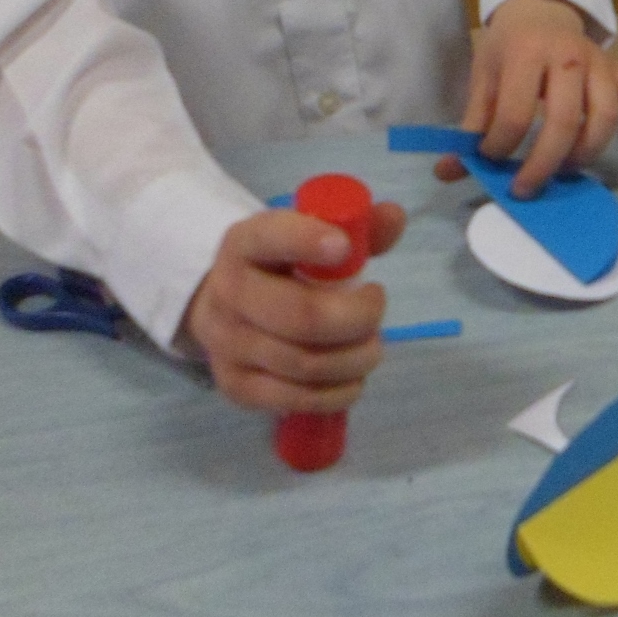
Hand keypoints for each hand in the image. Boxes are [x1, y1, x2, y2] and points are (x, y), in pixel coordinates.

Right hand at [182, 200, 407, 412]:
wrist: (224, 307)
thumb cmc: (281, 266)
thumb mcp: (310, 234)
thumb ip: (355, 225)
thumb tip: (393, 218)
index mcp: (244, 244)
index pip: (270, 238)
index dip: (308, 241)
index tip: (345, 248)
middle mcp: (228, 293)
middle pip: (302, 315)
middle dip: (358, 317)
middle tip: (377, 308)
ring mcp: (227, 344)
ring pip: (306, 363)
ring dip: (356, 358)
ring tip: (371, 345)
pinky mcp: (235, 386)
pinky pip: (296, 398)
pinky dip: (338, 392)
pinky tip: (353, 377)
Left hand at [439, 0, 617, 195]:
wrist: (539, 10)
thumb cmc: (509, 48)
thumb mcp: (483, 77)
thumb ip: (471, 125)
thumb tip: (448, 172)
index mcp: (527, 53)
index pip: (515, 113)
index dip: (499, 146)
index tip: (490, 159)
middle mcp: (569, 56)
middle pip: (564, 121)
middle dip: (542, 165)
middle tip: (525, 187)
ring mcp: (602, 62)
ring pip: (605, 117)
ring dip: (585, 154)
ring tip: (563, 170)